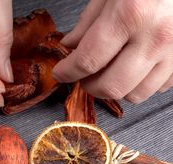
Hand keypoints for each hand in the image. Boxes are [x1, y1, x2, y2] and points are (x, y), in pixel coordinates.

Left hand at [53, 0, 172, 102]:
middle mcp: (155, 37)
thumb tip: (70, 47)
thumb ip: (89, 22)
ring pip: (135, 94)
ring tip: (112, 70)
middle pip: (112, 87)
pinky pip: (157, 88)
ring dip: (117, 87)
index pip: (89, 60)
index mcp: (131, 14)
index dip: (68, 72)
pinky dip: (141, 83)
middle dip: (91, 86)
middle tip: (85, 77)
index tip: (61, 74)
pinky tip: (136, 66)